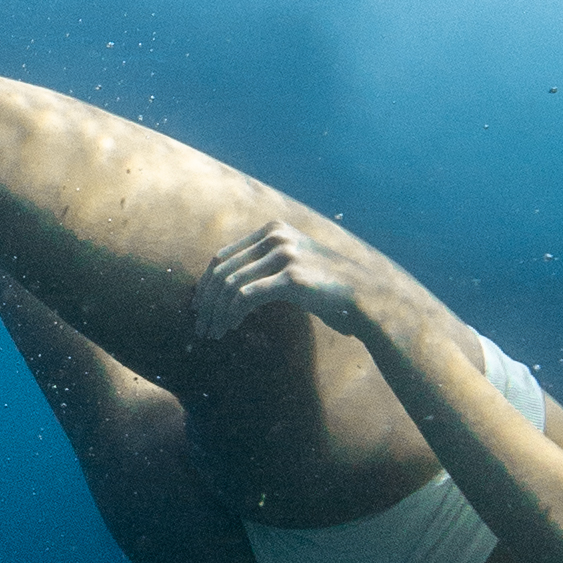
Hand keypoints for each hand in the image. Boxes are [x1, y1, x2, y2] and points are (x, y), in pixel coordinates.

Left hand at [192, 218, 365, 348]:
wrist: (364, 295)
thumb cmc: (326, 286)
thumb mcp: (292, 264)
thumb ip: (264, 264)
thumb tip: (225, 283)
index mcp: (272, 230)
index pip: (223, 256)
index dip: (206, 284)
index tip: (199, 306)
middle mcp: (276, 237)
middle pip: (222, 270)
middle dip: (206, 301)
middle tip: (200, 325)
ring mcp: (284, 255)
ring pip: (230, 285)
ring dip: (216, 312)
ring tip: (213, 332)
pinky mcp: (291, 277)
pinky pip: (246, 297)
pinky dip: (232, 314)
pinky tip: (231, 327)